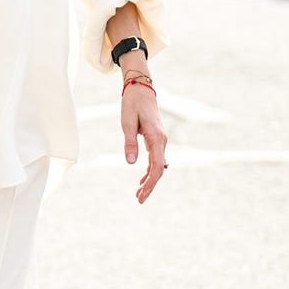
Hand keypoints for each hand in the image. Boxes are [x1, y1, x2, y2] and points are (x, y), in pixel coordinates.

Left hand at [120, 82, 167, 202]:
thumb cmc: (132, 103)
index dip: (151, 182)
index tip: (142, 194)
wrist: (141, 88)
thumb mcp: (127, 122)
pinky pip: (156, 159)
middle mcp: (162, 140)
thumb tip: (130, 163)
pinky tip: (142, 180)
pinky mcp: (156, 139)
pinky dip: (150, 171)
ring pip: (158, 165)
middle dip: (150, 186)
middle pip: (159, 169)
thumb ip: (129, 142)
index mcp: (156, 137)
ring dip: (149, 180)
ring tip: (139, 194)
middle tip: (139, 200)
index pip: (157, 166)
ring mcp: (160, 140)